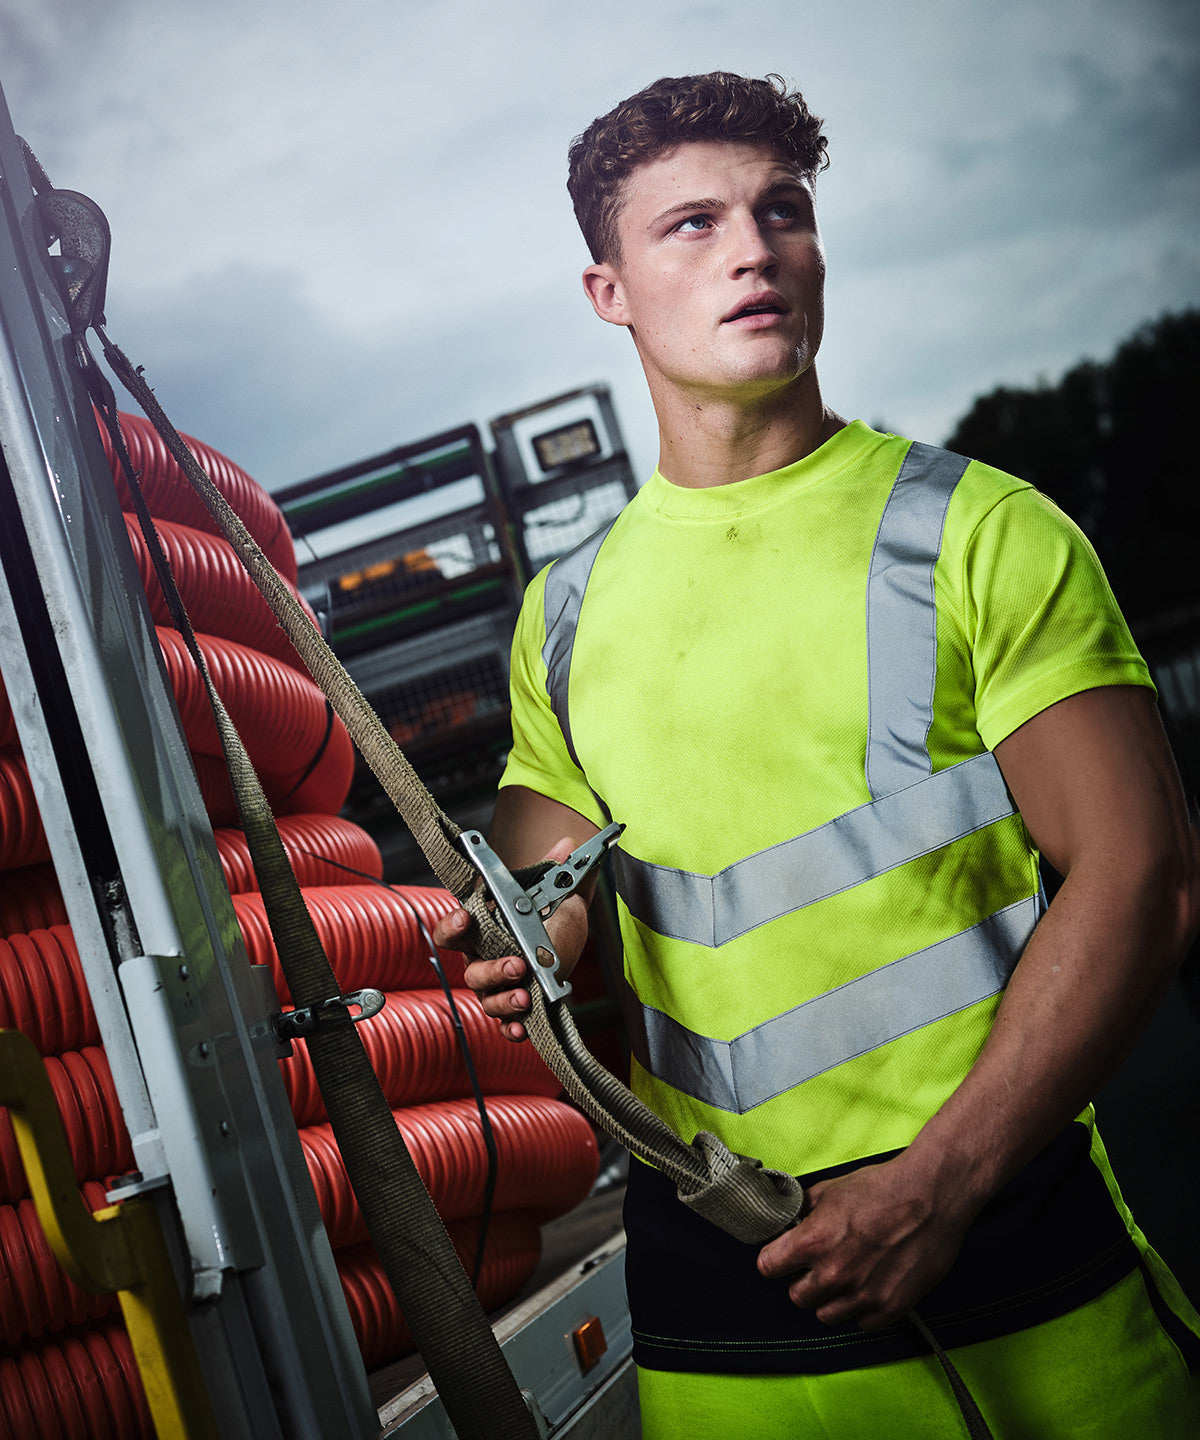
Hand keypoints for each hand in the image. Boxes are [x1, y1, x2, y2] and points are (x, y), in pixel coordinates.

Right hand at [431, 837, 589, 1041]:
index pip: (452, 930)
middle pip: (472, 971)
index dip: (453, 925)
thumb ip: (556, 869)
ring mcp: (496, 987)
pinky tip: (521, 1027)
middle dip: (492, 969)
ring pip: (488, 999)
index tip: (465, 918)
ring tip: (525, 995)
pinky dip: (511, 1028)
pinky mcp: (514, 1009)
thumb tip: (567, 845)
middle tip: (515, 964)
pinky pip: (504, 1025)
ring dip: (504, 999)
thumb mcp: (555, 891)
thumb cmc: (549, 917)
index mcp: (483, 930)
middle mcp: (483, 960)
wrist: (567, 943)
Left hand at [755, 1153, 976, 1328]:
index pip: (768, 1267)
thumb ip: (804, 1211)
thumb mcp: (830, 1189)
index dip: (775, 1259)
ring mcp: (863, 1295)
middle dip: (804, 1279)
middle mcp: (835, 1274)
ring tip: (846, 1276)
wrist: (932, 1196)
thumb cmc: (883, 1187)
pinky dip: (861, 1309)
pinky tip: (869, 1285)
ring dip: (831, 1298)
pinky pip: (861, 1323)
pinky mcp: (890, 1308)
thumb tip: (788, 1222)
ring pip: (826, 1315)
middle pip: (797, 1296)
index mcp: (814, 1242)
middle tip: (818, 1264)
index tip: (782, 1256)